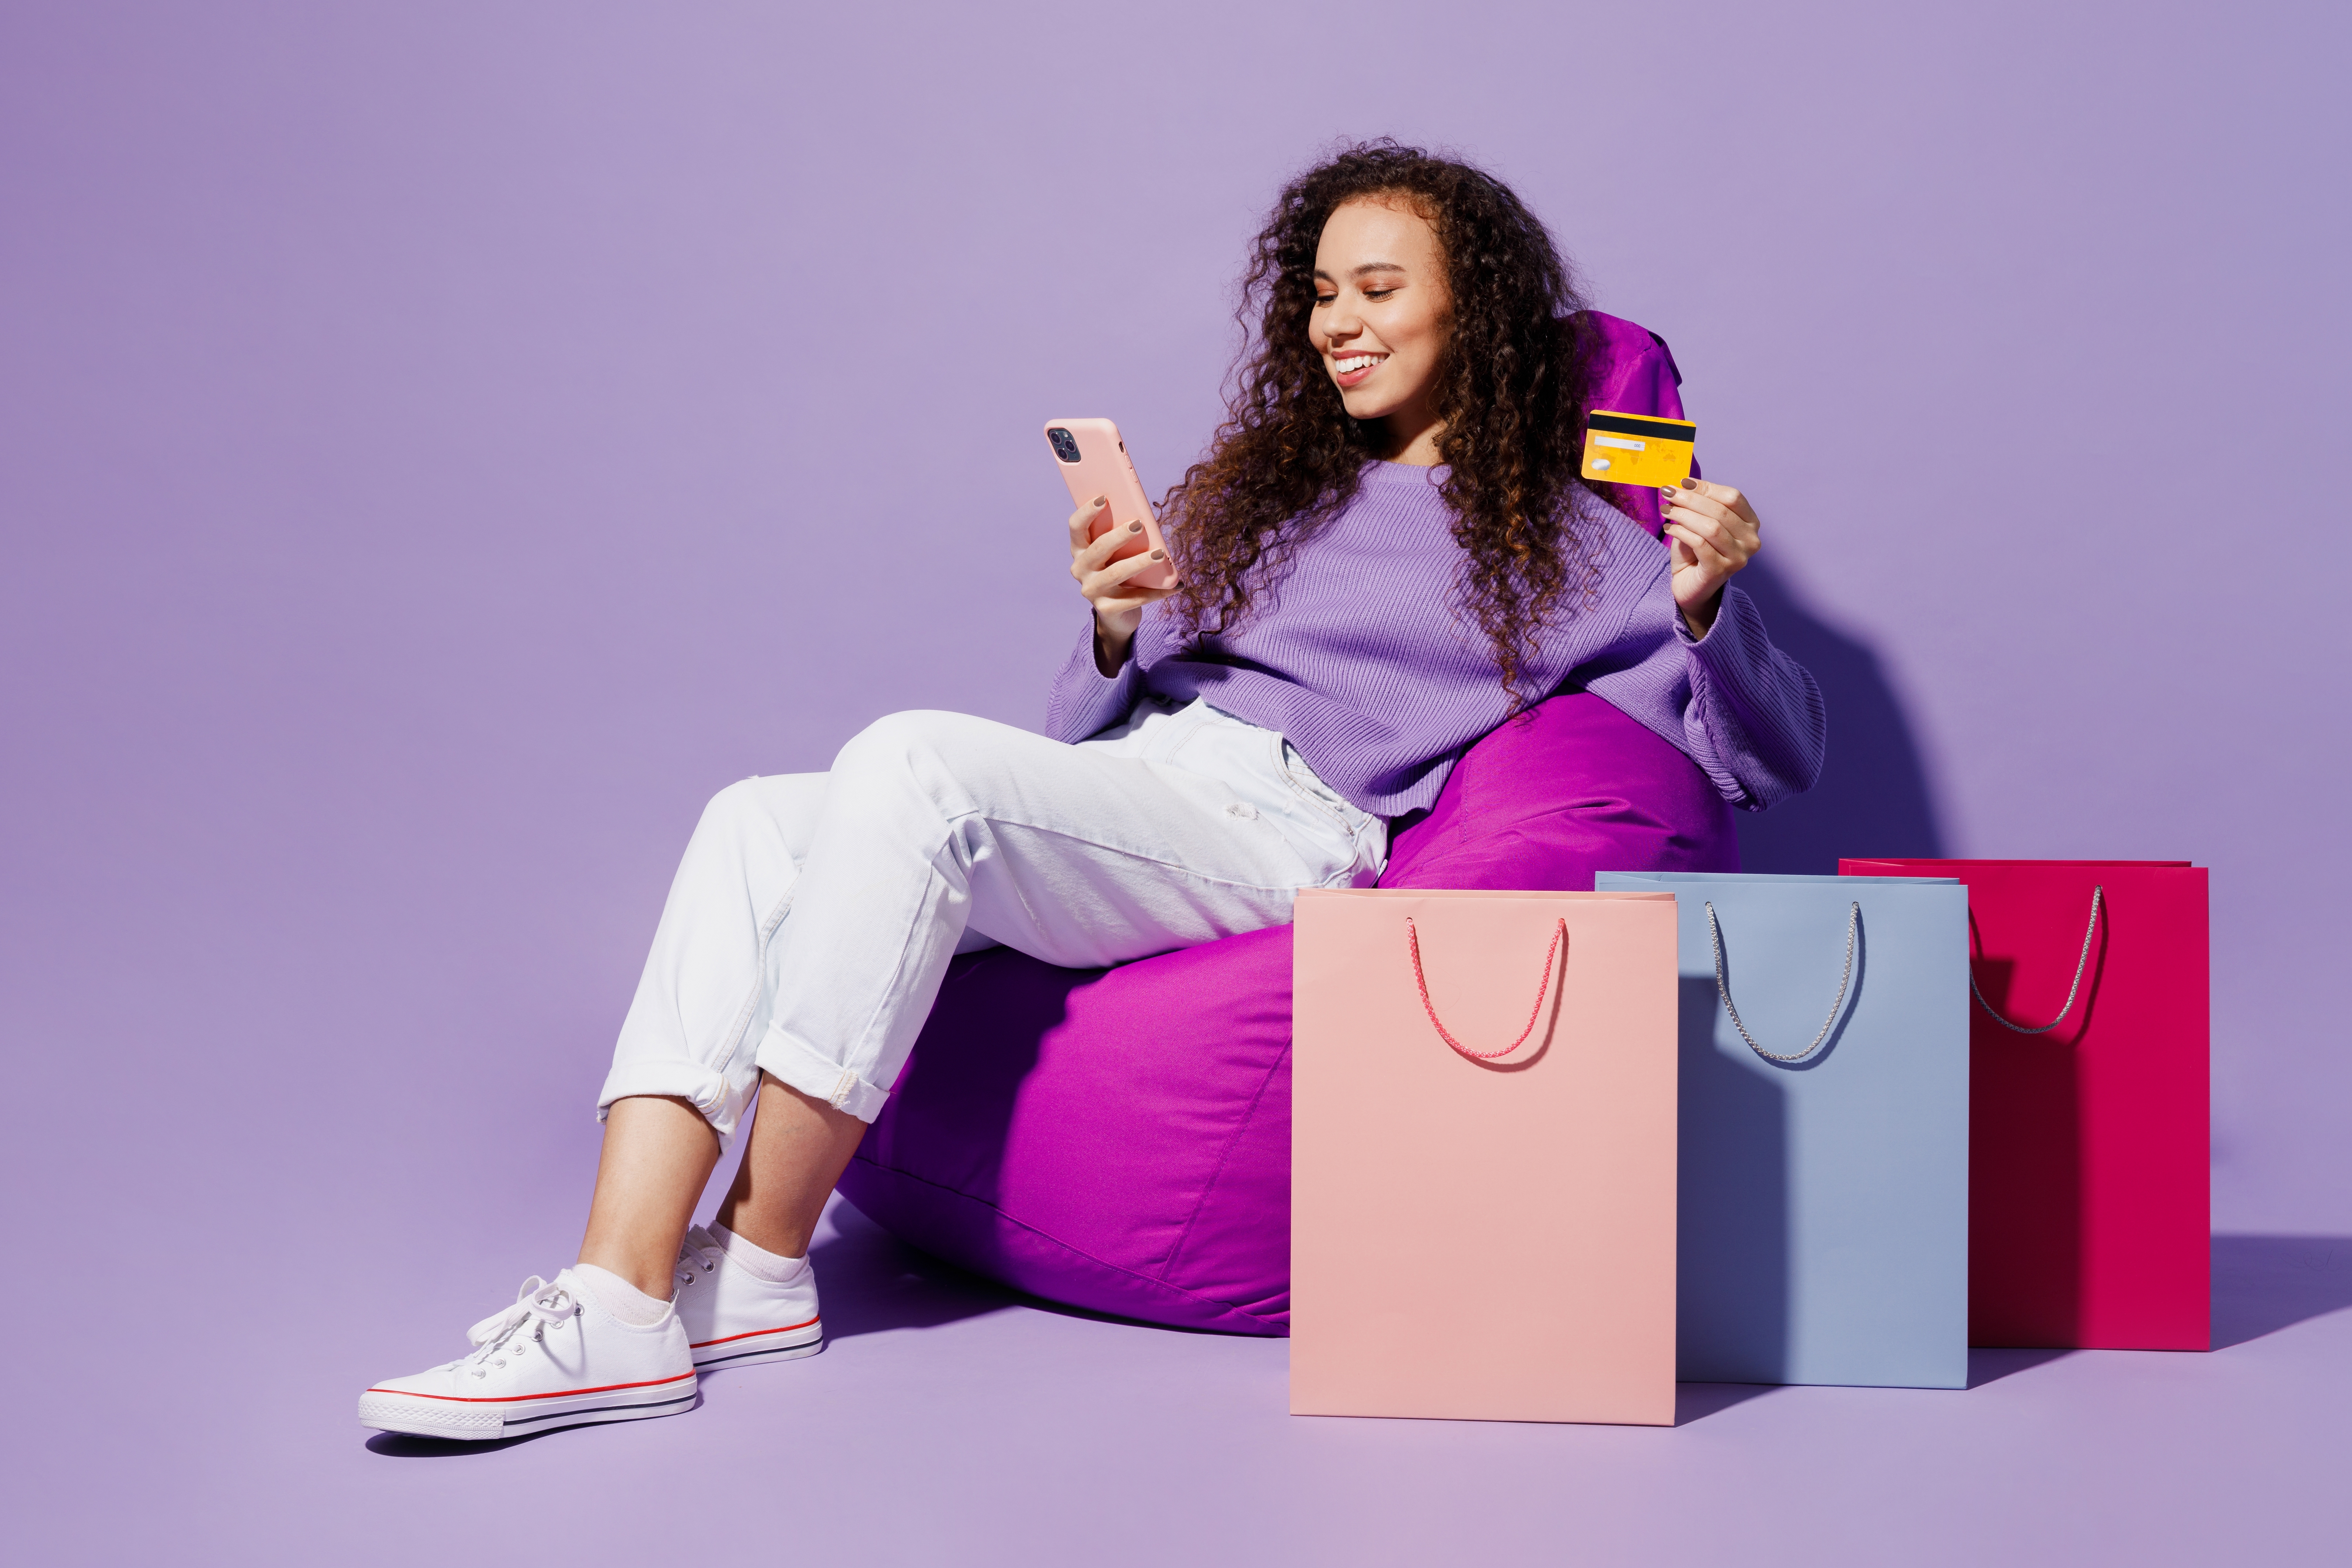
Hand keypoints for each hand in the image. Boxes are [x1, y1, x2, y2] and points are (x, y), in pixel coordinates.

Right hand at [1068, 495, 1176, 673]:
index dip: (1087, 512)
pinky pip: (1135, 598)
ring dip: (1139, 562)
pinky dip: (1157, 591)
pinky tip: (1175, 585)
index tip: (1104, 498)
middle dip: (1119, 535)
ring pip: (1116, 572)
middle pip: (1098, 548)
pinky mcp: (1107, 609)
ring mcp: (1092, 590)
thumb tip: (1144, 517)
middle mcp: (1080, 569)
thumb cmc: (1119, 573)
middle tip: (1138, 524)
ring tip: (1159, 554)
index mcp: (1080, 550)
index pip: (1076, 527)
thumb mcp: (1116, 554)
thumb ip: (1121, 536)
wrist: (1117, 615)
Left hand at [1661, 478, 1760, 637]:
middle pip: (1721, 510)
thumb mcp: (1699, 523)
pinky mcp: (1720, 570)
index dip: (1706, 487)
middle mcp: (1751, 541)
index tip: (1682, 482)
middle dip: (1691, 498)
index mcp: (1750, 524)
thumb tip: (1682, 483)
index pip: (1732, 497)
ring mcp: (1738, 558)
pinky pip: (1700, 543)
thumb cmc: (1695, 552)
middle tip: (1668, 493)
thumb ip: (1698, 504)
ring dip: (1684, 514)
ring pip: (1711, 526)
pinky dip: (1681, 532)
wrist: (1691, 587)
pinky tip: (1669, 529)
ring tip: (1666, 510)